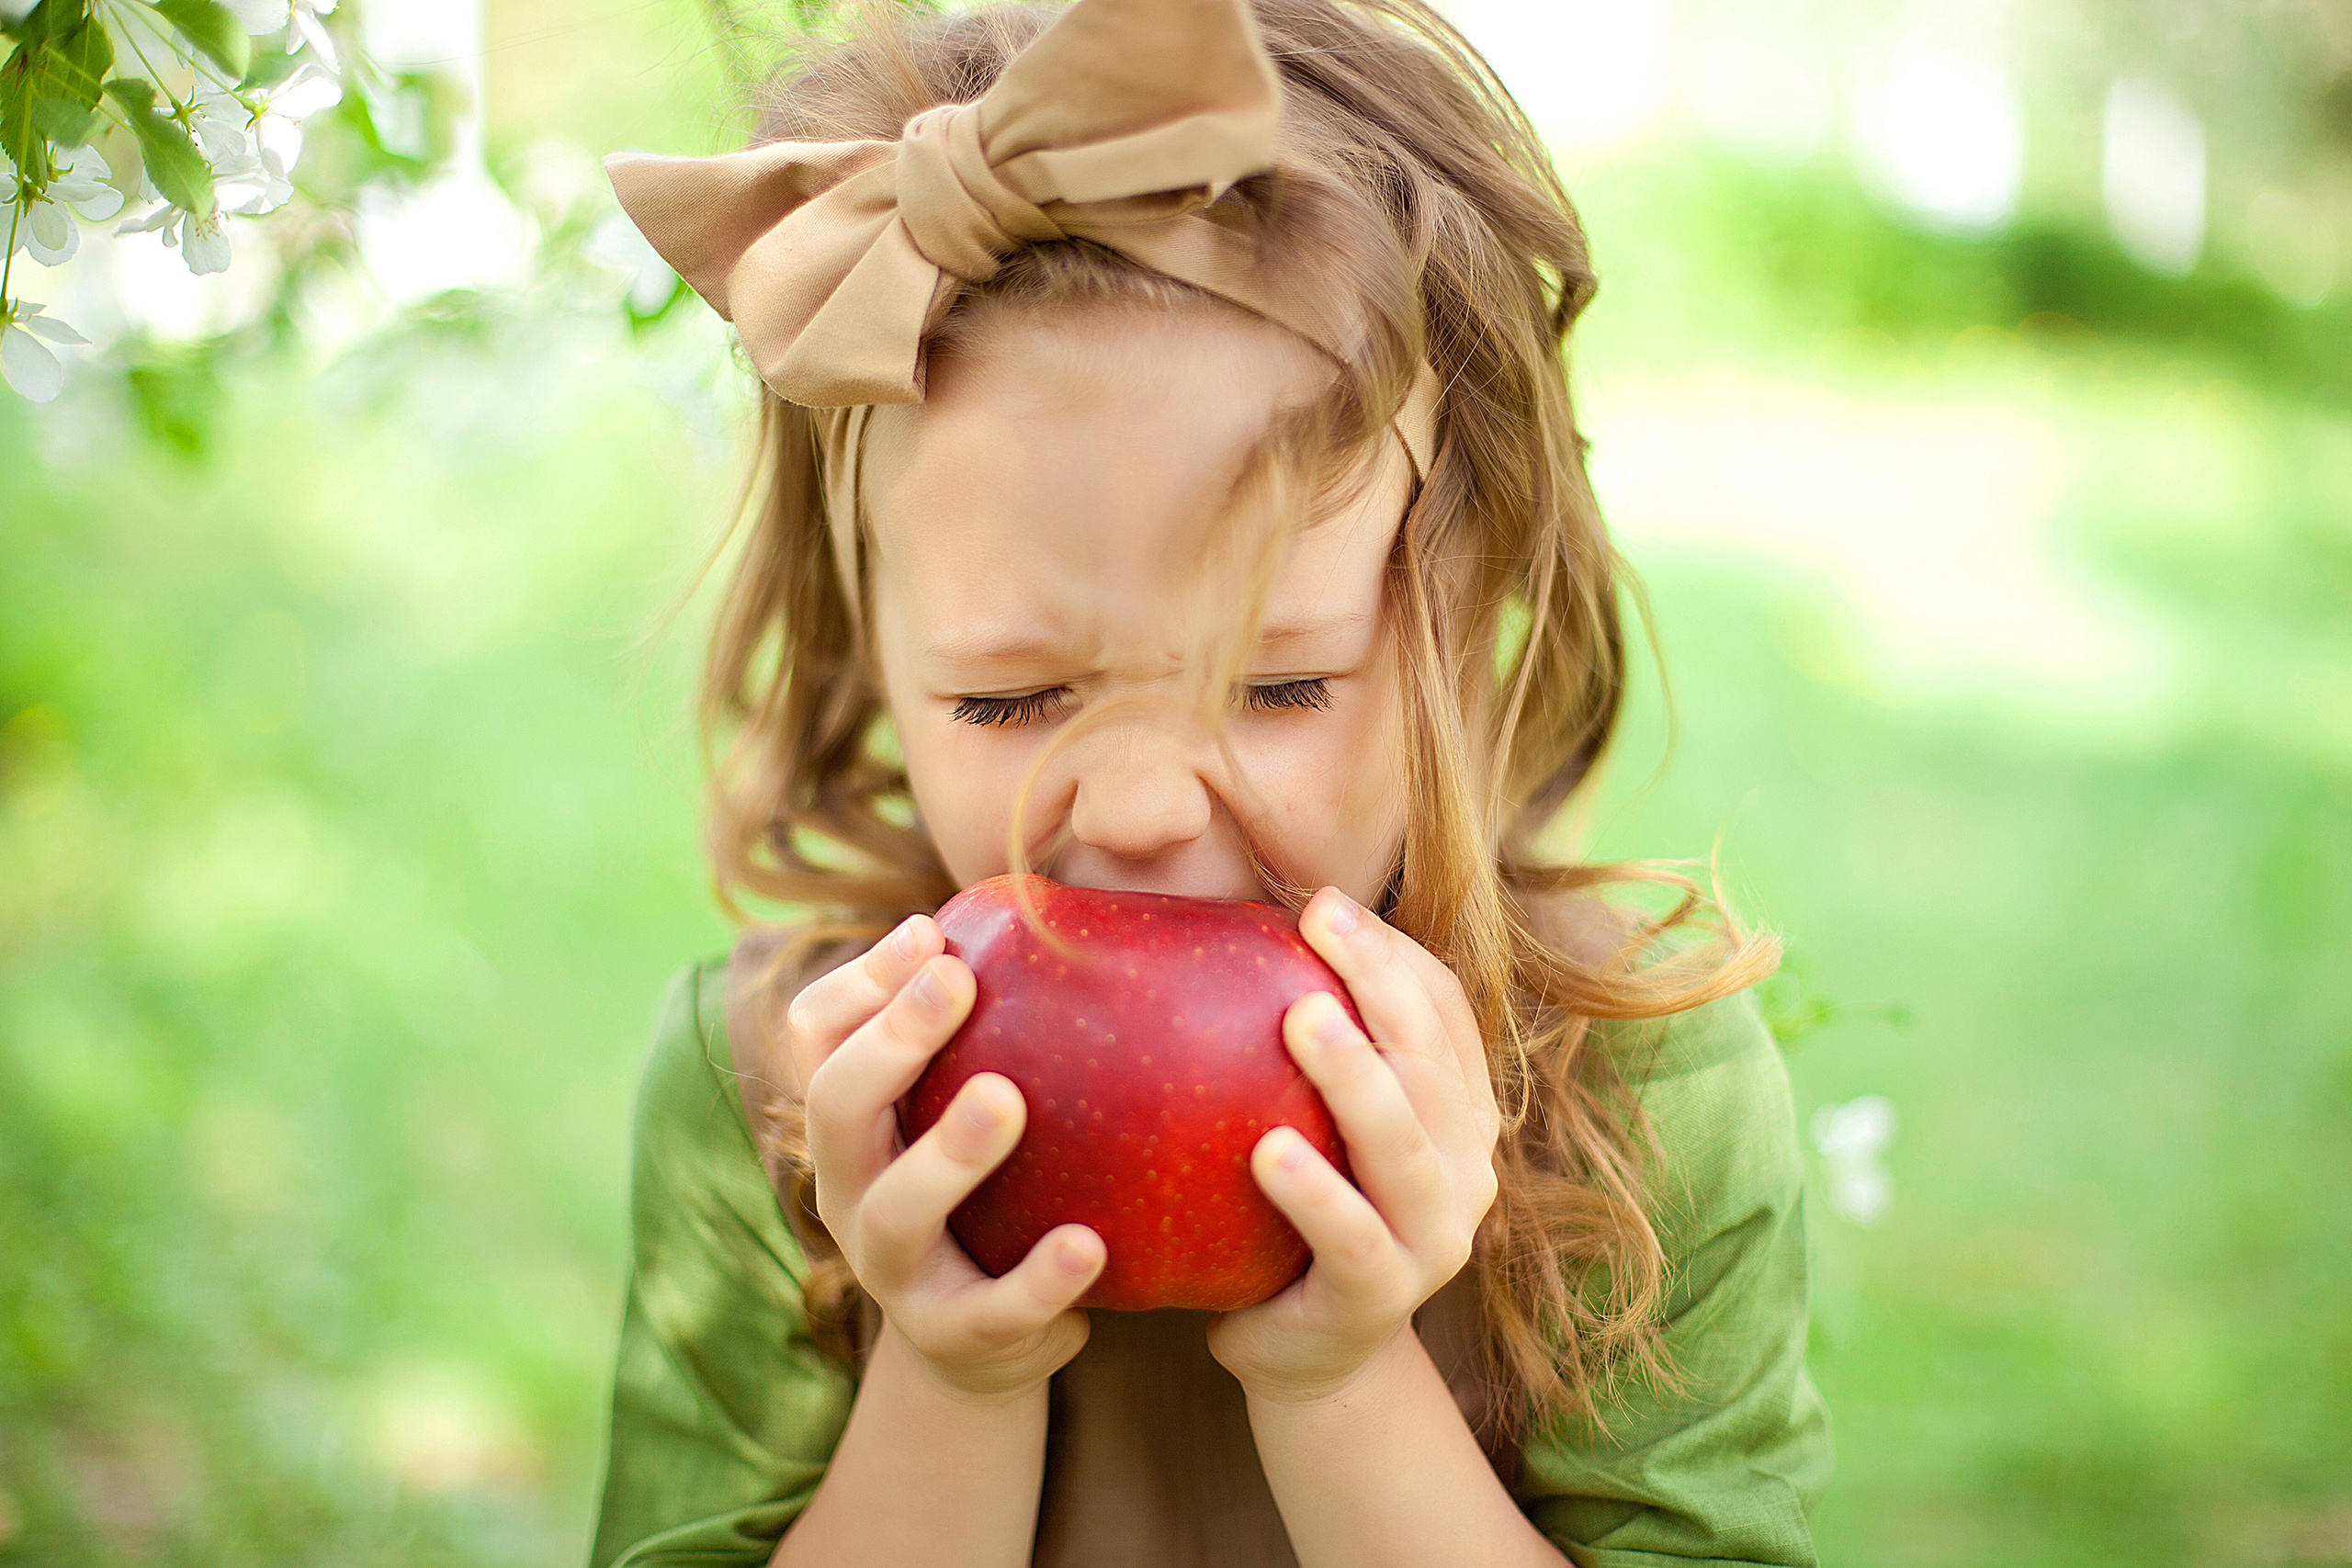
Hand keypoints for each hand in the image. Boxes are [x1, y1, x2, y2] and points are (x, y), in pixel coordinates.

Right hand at [788, 913, 1107, 1402]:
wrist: (987, 1339)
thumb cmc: (991, 1184)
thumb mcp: (968, 1099)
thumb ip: (994, 1020)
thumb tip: (1047, 900)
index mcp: (853, 1118)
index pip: (817, 1035)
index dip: (862, 981)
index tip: (932, 933)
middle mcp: (849, 1185)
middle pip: (835, 1106)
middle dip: (891, 1041)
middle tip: (956, 984)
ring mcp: (892, 1267)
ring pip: (896, 1209)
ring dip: (948, 1151)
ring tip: (1007, 1100)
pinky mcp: (950, 1336)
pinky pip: (990, 1310)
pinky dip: (1035, 1279)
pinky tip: (1088, 1244)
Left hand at [1207, 888, 1502, 1403]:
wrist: (1304, 1350)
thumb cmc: (1299, 1209)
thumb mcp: (1318, 1119)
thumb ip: (1310, 1042)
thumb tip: (1233, 924)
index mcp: (1458, 1113)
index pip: (1444, 1013)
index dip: (1393, 954)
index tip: (1326, 903)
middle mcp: (1465, 1169)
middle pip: (1430, 1063)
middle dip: (1379, 986)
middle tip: (1319, 924)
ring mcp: (1433, 1239)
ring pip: (1405, 1147)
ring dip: (1357, 1078)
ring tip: (1301, 1018)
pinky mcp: (1382, 1298)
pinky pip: (1353, 1239)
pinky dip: (1318, 1195)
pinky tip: (1268, 1154)